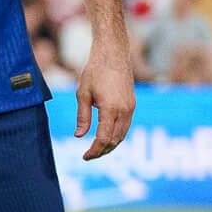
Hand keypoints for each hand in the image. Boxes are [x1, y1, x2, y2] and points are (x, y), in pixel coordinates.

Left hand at [75, 32, 136, 159]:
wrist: (113, 55)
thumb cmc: (94, 71)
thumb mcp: (82, 94)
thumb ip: (83, 116)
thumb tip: (79, 136)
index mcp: (110, 109)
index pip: (103, 138)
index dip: (94, 151)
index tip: (84, 156)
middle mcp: (124, 111)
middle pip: (115, 140)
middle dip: (102, 151)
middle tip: (88, 156)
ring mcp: (130, 108)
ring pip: (122, 135)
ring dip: (110, 145)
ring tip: (96, 149)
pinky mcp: (132, 105)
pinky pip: (126, 126)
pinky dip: (116, 135)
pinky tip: (106, 137)